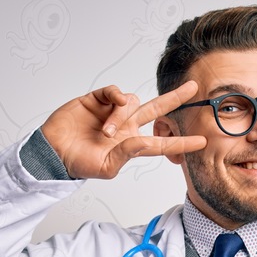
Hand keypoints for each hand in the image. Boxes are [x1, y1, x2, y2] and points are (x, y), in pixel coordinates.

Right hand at [39, 81, 206, 178]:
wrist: (53, 152)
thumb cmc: (79, 163)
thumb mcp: (108, 167)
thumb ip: (128, 153)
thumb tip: (143, 139)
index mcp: (131, 145)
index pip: (161, 143)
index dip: (181, 142)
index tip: (202, 142)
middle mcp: (126, 126)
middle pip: (157, 109)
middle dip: (175, 98)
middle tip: (193, 88)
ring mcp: (113, 111)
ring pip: (132, 103)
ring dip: (122, 116)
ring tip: (106, 132)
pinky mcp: (97, 99)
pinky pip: (115, 91)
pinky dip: (118, 95)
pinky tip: (116, 103)